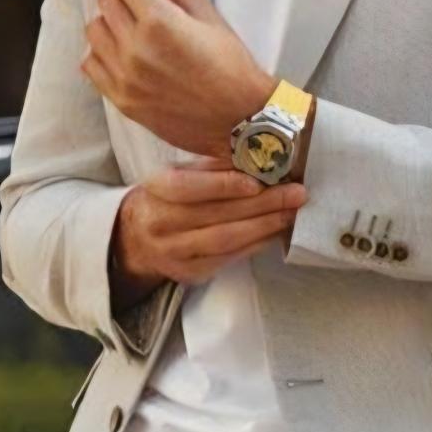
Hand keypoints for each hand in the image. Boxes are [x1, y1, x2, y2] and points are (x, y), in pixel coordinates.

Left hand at [80, 0, 275, 156]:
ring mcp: (125, 78)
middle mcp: (135, 50)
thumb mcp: (210, 17)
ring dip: (111, 18)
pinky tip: (124, 49)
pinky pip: (91, 64)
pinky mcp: (122, 101)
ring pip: (94, 30)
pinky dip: (101, 51)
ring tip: (134, 22)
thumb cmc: (233, 69)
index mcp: (159, 23)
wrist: (241, 121)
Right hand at [110, 157, 307, 297]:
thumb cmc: (168, 198)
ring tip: (291, 213)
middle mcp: (160, 223)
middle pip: (216, 215)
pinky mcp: (190, 273)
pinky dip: (256, 244)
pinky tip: (275, 231)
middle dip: (261, 204)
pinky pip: (229, 258)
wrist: (137, 238)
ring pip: (226, 240)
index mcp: (156, 190)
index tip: (258, 181)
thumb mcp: (180, 174)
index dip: (224, 185)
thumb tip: (260, 158)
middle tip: (295, 194)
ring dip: (264, 226)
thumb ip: (214, 167)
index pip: (188, 187)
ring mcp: (174, 253)